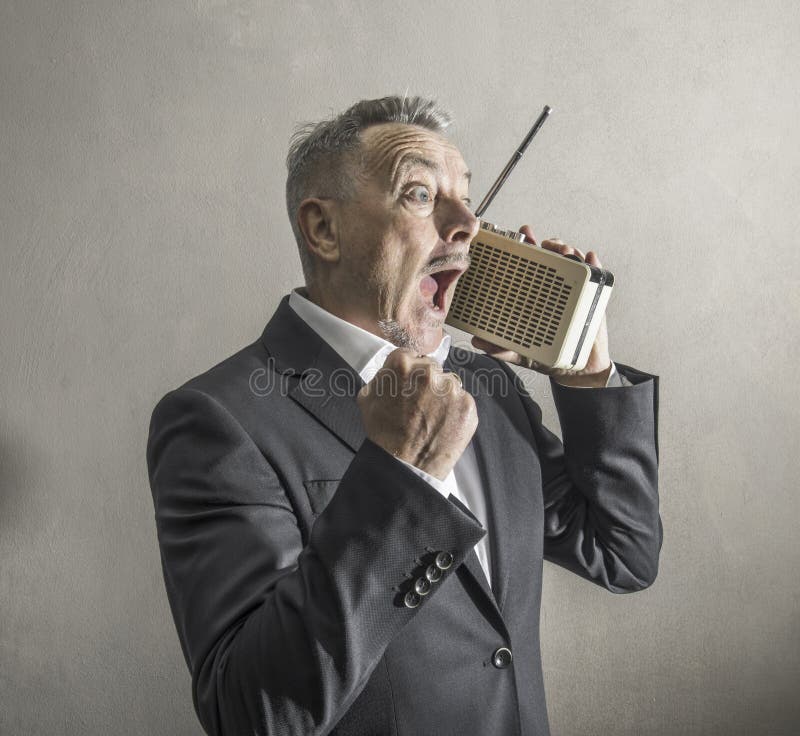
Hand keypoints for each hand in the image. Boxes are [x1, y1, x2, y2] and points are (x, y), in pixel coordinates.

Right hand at [357, 348, 477, 479]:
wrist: (404, 465)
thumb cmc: (384, 434)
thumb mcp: (367, 399)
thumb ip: (381, 377)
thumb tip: (391, 371)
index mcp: (402, 364)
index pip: (411, 354)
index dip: (409, 371)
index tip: (409, 384)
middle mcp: (429, 371)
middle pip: (431, 367)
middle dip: (426, 382)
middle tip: (419, 405)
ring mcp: (451, 388)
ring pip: (448, 384)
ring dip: (442, 396)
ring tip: (430, 417)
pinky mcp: (467, 405)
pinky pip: (462, 401)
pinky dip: (454, 411)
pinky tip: (442, 424)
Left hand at [471, 225, 611, 387]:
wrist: (577, 369)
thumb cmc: (547, 357)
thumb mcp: (521, 352)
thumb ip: (501, 348)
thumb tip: (477, 342)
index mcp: (535, 296)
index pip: (530, 266)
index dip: (527, 247)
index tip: (523, 234)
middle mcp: (555, 289)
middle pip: (553, 257)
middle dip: (551, 244)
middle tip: (548, 246)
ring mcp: (574, 290)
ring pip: (573, 261)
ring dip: (570, 251)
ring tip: (568, 253)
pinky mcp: (593, 296)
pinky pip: (596, 273)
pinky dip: (594, 263)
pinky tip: (590, 258)